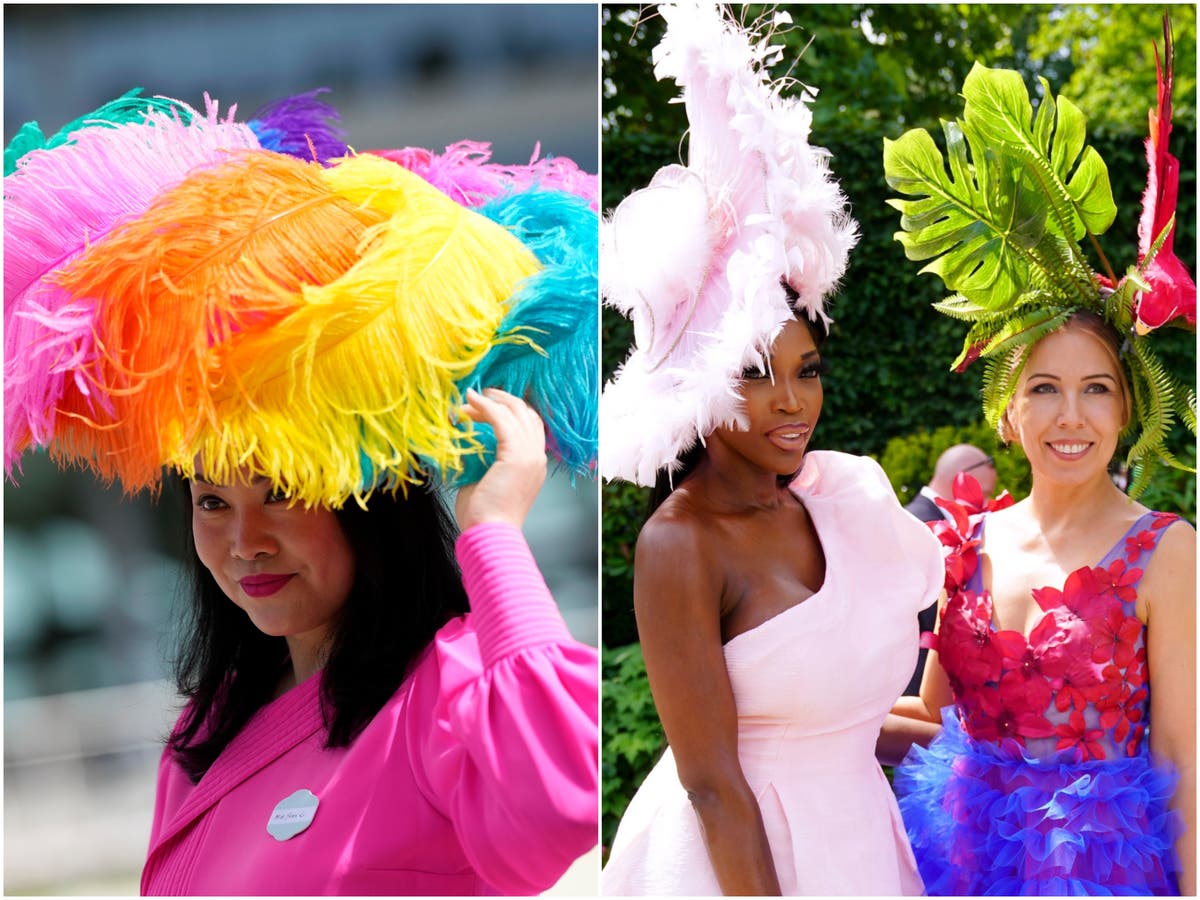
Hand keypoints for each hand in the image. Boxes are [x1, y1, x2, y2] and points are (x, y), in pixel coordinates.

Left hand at [454, 388, 547, 530]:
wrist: (490, 533)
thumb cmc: (484, 515)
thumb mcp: (487, 481)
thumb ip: (486, 461)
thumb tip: (469, 445)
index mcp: (534, 464)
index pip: (530, 425)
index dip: (510, 411)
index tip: (485, 406)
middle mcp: (537, 456)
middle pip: (526, 414)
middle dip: (502, 400)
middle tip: (478, 396)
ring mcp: (530, 455)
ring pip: (515, 412)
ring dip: (491, 401)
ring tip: (470, 398)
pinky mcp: (517, 455)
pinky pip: (502, 419)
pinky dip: (486, 406)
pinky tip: (469, 402)